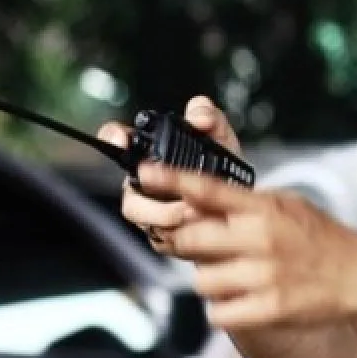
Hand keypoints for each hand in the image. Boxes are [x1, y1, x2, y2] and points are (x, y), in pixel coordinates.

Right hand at [96, 95, 240, 253]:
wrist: (242, 200)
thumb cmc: (223, 166)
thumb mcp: (221, 136)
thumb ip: (209, 117)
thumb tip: (198, 116)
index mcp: (151, 156)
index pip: (120, 143)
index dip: (114, 139)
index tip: (121, 139)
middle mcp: (146, 186)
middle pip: (131, 199)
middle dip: (153, 206)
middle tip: (182, 204)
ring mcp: (153, 214)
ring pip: (147, 224)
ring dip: (172, 222)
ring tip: (198, 216)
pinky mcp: (167, 238)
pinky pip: (164, 241)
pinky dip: (184, 238)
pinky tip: (203, 229)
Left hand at [136, 162, 356, 330]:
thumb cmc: (321, 238)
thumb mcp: (288, 205)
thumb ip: (247, 203)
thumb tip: (201, 197)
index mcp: (264, 210)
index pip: (209, 189)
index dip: (171, 179)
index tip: (144, 172)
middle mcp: (261, 240)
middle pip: (191, 238)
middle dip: (183, 242)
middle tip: (193, 244)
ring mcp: (264, 277)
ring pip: (202, 280)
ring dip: (210, 280)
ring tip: (233, 276)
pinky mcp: (268, 310)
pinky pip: (219, 314)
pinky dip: (224, 309)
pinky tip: (242, 300)